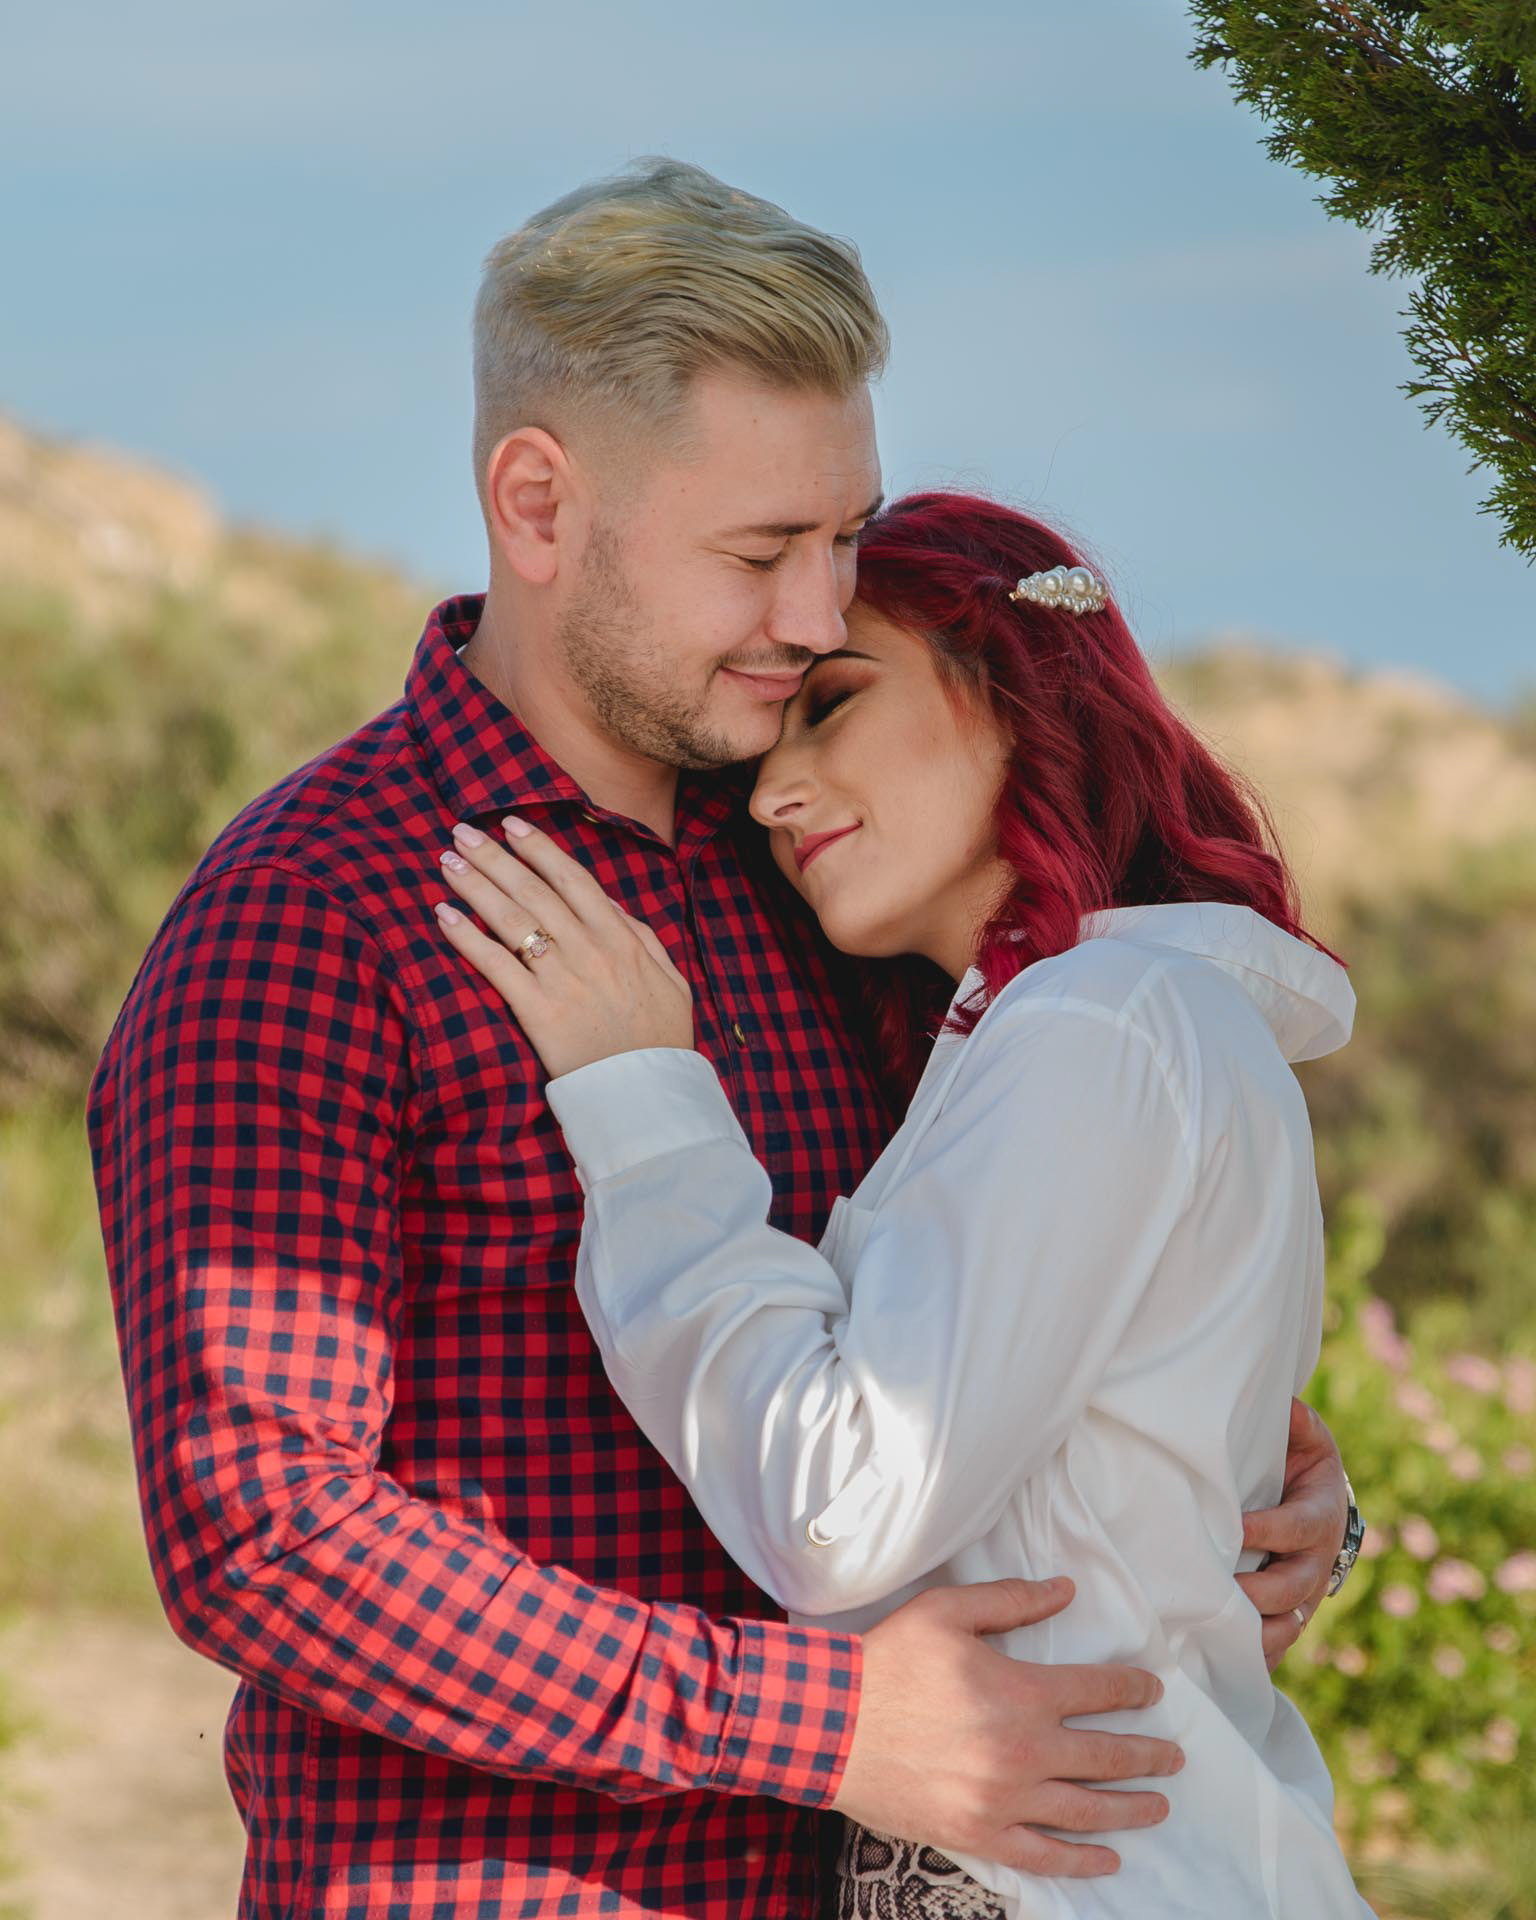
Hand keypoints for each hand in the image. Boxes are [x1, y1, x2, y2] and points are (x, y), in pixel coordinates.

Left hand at [433, 816, 693, 1078]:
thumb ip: (641, 936)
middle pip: (534, 891)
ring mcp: (562, 980)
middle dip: (496, 857)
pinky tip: (444, 915)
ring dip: (476, 885)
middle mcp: (590, 951)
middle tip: (463, 831)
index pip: (574, 880)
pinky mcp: (538, 1012)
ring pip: (512, 920)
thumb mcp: (670, 979)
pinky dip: (467, 938)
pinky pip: (496, 966)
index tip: (512, 825)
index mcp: (622, 939)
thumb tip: (610, 905)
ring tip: (447, 860)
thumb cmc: (660, 1039)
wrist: (647, 1096)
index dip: (540, 849)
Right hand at [833, 1577, 1182, 1878]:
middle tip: (1175, 1756)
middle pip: (1106, 1755)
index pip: (1099, 1689)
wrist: (831, 1724)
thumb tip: (1066, 1590)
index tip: (1153, 1690)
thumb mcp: (948, 1611)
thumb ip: (1012, 1600)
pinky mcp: (979, 1834)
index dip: (1133, 1688)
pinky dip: (1081, 1861)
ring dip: (1131, 1808)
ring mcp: (1004, 1799)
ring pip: (1086, 1810)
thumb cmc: (889, 1660)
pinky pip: (1043, 1857)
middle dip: (1149, 1754)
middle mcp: (1025, 1750)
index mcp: (1022, 1691)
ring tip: (1160, 1805)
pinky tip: (1107, 1860)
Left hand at [1238, 1398, 1348, 1669]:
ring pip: (1285, 1626)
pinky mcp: (1288, 1617)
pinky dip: (1251, 1658)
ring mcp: (1303, 1596)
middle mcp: (1316, 1563)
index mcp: (1319, 1515)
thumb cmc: (1301, 1464)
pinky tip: (1214, 1663)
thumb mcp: (1306, 1437)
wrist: (1322, 1504)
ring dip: (1253, 1634)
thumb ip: (1295, 1421)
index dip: (1268, 1531)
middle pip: (1290, 1587)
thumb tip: (1285, 1402)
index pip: (1296, 1528)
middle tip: (1215, 1589)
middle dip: (1254, 1592)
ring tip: (1212, 1635)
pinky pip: (1275, 1646)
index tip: (1234, 1531)